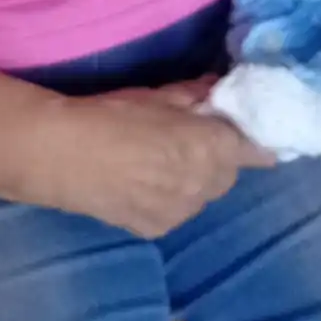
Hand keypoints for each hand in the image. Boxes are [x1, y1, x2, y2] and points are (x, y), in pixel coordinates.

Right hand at [45, 81, 274, 237]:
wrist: (63, 155)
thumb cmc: (112, 113)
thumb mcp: (158, 95)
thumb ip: (195, 95)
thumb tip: (217, 89)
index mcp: (209, 148)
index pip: (255, 151)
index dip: (257, 141)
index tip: (255, 131)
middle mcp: (203, 186)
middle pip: (228, 174)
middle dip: (220, 156)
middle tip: (196, 137)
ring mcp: (180, 213)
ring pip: (203, 195)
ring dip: (196, 179)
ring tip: (164, 161)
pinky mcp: (156, 230)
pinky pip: (177, 211)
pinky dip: (171, 198)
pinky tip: (144, 183)